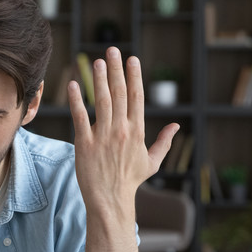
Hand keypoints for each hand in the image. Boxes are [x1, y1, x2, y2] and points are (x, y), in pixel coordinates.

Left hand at [67, 47, 178, 219]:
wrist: (110, 200)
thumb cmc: (130, 181)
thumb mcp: (152, 162)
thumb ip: (164, 142)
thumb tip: (177, 126)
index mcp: (137, 132)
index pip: (136, 97)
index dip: (134, 76)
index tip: (132, 59)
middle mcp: (122, 130)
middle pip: (119, 94)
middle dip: (116, 70)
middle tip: (112, 50)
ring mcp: (103, 136)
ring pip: (102, 102)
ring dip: (99, 80)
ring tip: (97, 62)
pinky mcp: (84, 144)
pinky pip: (80, 118)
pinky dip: (77, 101)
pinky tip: (74, 85)